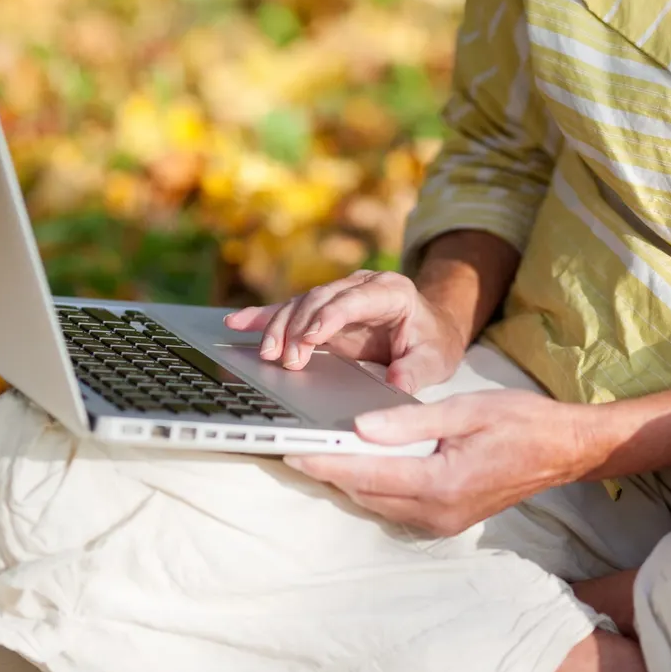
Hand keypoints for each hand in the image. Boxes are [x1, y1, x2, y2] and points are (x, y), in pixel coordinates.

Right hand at [223, 270, 466, 393]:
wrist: (430, 329)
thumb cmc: (432, 342)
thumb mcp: (434, 359)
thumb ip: (416, 371)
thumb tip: (397, 384)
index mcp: (390, 291)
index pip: (353, 300)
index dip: (329, 316)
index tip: (311, 337)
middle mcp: (359, 287)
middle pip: (319, 300)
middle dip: (298, 328)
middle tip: (285, 360)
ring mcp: (337, 297)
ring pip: (299, 305)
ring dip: (278, 328)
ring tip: (266, 354)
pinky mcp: (320, 312)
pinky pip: (288, 311)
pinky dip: (262, 317)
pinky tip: (236, 322)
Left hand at [285, 389, 602, 535]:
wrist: (564, 450)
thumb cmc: (521, 422)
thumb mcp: (466, 410)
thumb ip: (410, 422)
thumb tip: (360, 428)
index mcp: (443, 482)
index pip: (368, 475)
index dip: (326, 463)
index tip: (292, 450)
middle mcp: (439, 511)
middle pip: (367, 494)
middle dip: (330, 473)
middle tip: (295, 448)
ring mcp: (444, 522)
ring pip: (379, 504)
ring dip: (350, 482)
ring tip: (319, 455)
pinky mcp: (447, 521)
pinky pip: (398, 507)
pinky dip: (375, 488)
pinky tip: (361, 466)